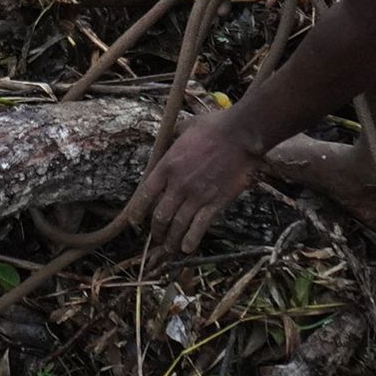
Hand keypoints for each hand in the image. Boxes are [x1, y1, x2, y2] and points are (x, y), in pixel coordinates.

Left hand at [127, 107, 266, 252]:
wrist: (240, 134)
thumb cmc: (214, 126)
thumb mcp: (185, 128)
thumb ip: (175, 136)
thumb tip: (171, 134)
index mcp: (167, 165)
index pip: (145, 194)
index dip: (137, 211)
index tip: (134, 222)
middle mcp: (178, 184)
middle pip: (160, 215)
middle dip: (156, 230)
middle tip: (156, 237)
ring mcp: (196, 195)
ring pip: (178, 225)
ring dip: (171, 240)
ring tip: (169, 249)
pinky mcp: (215, 202)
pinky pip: (199, 226)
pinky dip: (191, 240)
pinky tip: (187, 249)